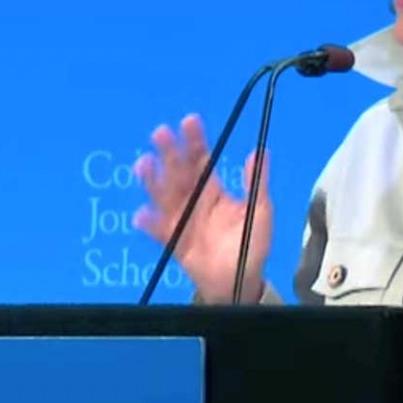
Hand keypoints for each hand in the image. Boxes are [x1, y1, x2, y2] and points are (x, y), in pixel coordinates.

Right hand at [133, 114, 273, 301]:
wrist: (241, 281)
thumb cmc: (251, 244)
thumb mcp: (260, 211)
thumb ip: (256, 183)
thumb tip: (259, 151)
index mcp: (213, 190)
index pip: (201, 159)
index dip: (195, 140)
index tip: (189, 121)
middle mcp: (193, 200)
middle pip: (178, 172)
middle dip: (169, 152)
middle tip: (161, 133)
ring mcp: (181, 220)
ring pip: (163, 196)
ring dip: (152, 181)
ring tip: (144, 165)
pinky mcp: (173, 242)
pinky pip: (158, 231)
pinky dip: (149, 224)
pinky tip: (142, 216)